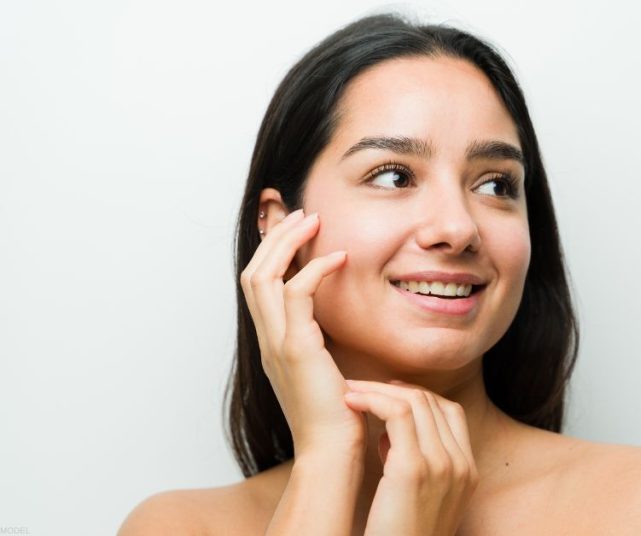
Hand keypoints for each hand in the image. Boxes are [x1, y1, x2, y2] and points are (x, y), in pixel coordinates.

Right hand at [239, 208, 363, 457]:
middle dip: (276, 238)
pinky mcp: (297, 350)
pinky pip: (296, 294)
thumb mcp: (329, 372)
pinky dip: (315, 269)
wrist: (333, 455)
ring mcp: (278, 345)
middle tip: (304, 215)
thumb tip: (341, 326)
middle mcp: (269, 342)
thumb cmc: (339, 419)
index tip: (297, 229)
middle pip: (253, 272)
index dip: (272, 252)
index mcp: (274, 345)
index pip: (259, 286)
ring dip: (288, 243)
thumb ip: (326, 346)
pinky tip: (340, 258)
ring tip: (315, 222)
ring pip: (264, 276)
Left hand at [343, 380, 479, 535]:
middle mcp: (461, 466)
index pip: (449, 413)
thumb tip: (385, 436)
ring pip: (415, 401)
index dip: (417, 397)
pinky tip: (350, 402)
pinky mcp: (414, 470)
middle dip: (392, 388)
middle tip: (359, 389)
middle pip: (432, 402)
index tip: (385, 397)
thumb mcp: (415, 500)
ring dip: (376, 390)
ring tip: (349, 394)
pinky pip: (397, 413)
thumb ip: (410, 466)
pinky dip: (372, 399)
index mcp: (467, 473)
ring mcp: (442, 466)